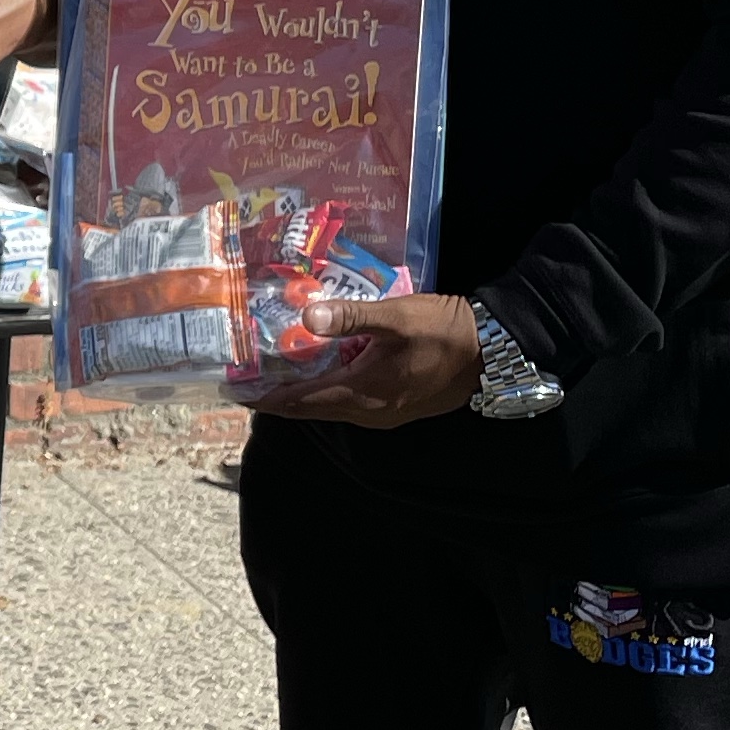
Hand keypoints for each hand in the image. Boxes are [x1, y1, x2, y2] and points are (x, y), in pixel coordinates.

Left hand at [252, 292, 481, 427]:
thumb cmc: (444, 331)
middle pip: (312, 409)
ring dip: (304, 395)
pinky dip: (329, 390)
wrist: (495, 351)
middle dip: (279, 398)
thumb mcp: (397, 317)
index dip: (266, 399)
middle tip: (248, 381)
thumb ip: (352, 317)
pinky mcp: (398, 406)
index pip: (301, 403)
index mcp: (363, 393)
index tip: (235, 392)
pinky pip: (352, 403)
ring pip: (333, 407)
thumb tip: (307, 317)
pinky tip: (324, 369)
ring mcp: (385, 412)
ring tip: (277, 374)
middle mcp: (369, 411)